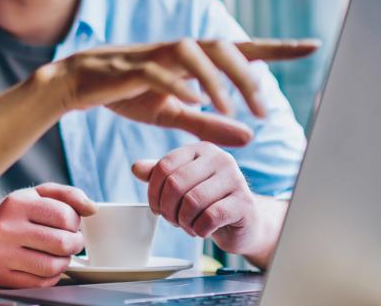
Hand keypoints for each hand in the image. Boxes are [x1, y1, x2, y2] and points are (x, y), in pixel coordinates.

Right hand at [0, 183, 95, 287]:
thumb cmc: (17, 215)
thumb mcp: (38, 195)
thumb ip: (68, 195)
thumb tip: (92, 208)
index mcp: (17, 204)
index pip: (64, 215)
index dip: (75, 222)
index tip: (70, 224)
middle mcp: (6, 228)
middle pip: (61, 243)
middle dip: (75, 243)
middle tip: (71, 241)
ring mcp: (1, 254)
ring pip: (52, 266)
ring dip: (64, 261)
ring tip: (59, 253)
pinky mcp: (1, 276)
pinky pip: (41, 283)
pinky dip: (51, 276)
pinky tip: (45, 264)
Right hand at [39, 39, 317, 146]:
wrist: (76, 84)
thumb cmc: (126, 94)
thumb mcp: (173, 113)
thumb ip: (209, 123)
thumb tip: (251, 137)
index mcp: (192, 59)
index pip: (241, 48)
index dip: (277, 48)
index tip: (312, 45)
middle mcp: (178, 50)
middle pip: (222, 46)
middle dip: (247, 76)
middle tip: (263, 111)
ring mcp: (153, 55)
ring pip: (193, 52)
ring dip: (216, 79)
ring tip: (230, 109)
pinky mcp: (129, 67)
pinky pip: (158, 70)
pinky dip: (178, 83)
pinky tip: (193, 101)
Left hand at [131, 143, 267, 256]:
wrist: (244, 223)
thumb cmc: (209, 202)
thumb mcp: (182, 185)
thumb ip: (160, 175)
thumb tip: (135, 167)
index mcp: (201, 150)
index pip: (164, 166)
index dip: (153, 192)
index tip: (156, 208)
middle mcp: (220, 159)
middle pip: (176, 184)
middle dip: (168, 209)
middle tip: (172, 220)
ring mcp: (236, 179)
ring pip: (192, 201)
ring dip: (183, 221)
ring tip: (188, 226)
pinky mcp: (245, 203)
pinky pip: (210, 217)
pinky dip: (199, 229)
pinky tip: (202, 230)